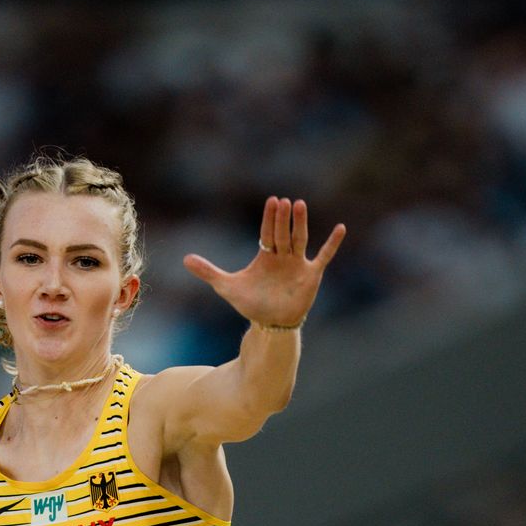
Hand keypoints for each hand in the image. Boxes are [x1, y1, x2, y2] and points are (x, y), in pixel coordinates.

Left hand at [183, 196, 345, 328]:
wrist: (270, 324)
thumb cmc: (251, 304)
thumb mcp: (226, 286)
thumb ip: (208, 272)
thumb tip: (184, 259)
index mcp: (266, 255)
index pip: (268, 232)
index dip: (269, 219)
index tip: (272, 201)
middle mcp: (283, 256)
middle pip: (283, 233)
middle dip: (282, 219)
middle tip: (283, 201)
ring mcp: (298, 264)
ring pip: (300, 239)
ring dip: (300, 223)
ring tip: (300, 205)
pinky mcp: (311, 275)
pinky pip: (324, 256)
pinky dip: (332, 244)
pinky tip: (340, 228)